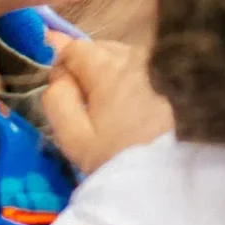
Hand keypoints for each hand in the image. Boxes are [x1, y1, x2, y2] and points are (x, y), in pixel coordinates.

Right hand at [39, 39, 173, 173]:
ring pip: (119, 56)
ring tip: (102, 103)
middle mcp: (135, 59)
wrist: (161, 178)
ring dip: (106, 71)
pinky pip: (138, 70)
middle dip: (84, 66)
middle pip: (98, 47)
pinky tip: (125, 106)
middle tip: (81, 101)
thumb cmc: (111, 158)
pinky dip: (126, 79)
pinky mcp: (168, 85)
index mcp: (109, 68)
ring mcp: (156, 70)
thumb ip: (57, 96)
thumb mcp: (72, 135)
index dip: (61, 68)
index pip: (73, 47)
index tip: (62, 92)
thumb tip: (58, 72)